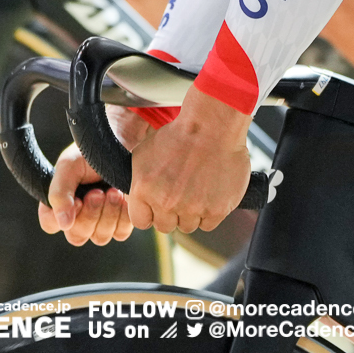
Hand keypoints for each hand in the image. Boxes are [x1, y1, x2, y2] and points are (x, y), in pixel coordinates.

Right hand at [38, 107, 150, 244]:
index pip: (50, 224)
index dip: (60, 218)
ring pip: (99, 237)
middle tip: (98, 192)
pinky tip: (124, 197)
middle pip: (77, 235)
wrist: (124, 142)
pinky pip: (120, 233)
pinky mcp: (122, 222)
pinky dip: (122, 217)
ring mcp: (101, 221)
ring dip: (107, 214)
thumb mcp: (69, 166)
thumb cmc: (93, 151)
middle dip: (90, 214)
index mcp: (60, 201)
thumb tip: (63, 224)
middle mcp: (79, 215)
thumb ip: (59, 193)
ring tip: (113, 191)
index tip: (76, 201)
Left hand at [123, 88, 252, 234]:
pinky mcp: (215, 210)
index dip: (150, 213)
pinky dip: (209, 212)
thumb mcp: (144, 153)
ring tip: (196, 188)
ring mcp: (192, 209)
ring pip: (187, 226)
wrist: (212, 126)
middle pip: (165, 226)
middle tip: (180, 192)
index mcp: (144, 190)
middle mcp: (166, 203)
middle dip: (171, 213)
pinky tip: (209, 192)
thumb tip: (138, 201)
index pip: (141, 221)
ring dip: (190, 213)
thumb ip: (138, 182)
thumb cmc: (179, 135)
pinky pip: (207, 224)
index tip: (158, 204)